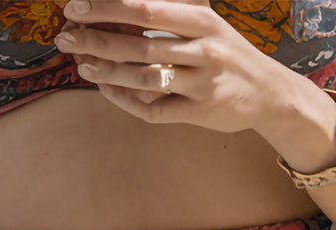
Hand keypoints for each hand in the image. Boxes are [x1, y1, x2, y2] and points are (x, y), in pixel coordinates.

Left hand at [53, 0, 296, 130]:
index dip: (105, 7)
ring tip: (81, 66)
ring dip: (107, 72)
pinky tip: (107, 90)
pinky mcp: (202, 113)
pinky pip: (156, 110)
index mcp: (200, 19)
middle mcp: (203, 50)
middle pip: (139, 43)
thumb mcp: (206, 22)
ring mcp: (203, 84)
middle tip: (65, 37)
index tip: (74, 7)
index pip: (143, 7)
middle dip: (96, 40)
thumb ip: (170, 9)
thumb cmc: (229, 53)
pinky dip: (127, 101)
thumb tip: (121, 4)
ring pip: (145, 79)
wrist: (270, 94)